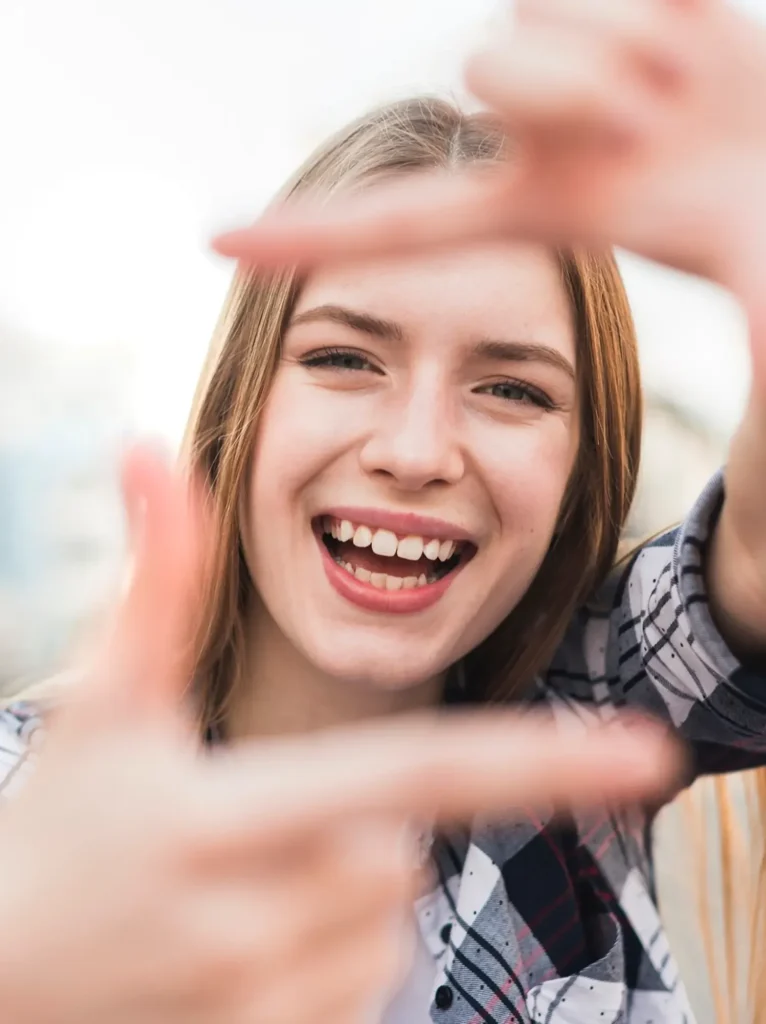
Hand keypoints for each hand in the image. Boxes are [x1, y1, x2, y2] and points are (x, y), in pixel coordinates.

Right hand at [0, 447, 680, 1023]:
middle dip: (354, 817)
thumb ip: (155, 584)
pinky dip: (331, 950)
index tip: (648, 752)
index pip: (417, 775)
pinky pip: (369, 981)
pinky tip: (239, 950)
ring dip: (341, 888)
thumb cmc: (57, 833)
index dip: (539, 759)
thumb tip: (147, 452)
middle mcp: (260, 925)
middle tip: (243, 824)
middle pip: (403, 841)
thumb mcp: (105, 710)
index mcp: (228, 819)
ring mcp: (269, 1007)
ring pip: (391, 914)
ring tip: (228, 892)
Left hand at [213, 0, 765, 293]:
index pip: (403, 224)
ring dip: (628, 46)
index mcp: (552, 210)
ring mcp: (585, 57)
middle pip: (489, 67)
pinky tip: (684, 31)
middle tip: (656, 116)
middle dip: (575, 86)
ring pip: (538, 8)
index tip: (214, 246)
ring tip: (686, 85)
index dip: (312, 238)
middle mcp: (549, 136)